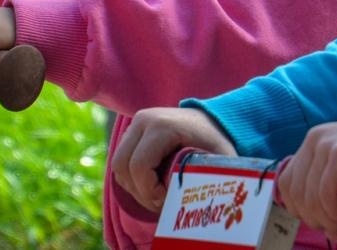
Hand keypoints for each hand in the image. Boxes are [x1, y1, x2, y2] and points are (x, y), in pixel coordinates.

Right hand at [111, 107, 235, 211]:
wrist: (214, 120)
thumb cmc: (217, 143)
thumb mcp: (217, 162)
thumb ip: (208, 182)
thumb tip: (201, 216)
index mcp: (163, 126)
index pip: (139, 166)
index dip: (149, 191)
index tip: (168, 200)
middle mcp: (144, 120)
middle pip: (122, 166)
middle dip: (139, 192)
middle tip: (161, 203)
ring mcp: (136, 123)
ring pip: (118, 165)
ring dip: (134, 187)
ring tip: (158, 195)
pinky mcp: (132, 130)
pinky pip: (121, 160)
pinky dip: (132, 178)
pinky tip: (153, 184)